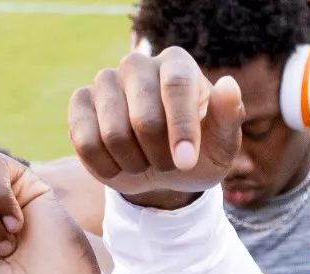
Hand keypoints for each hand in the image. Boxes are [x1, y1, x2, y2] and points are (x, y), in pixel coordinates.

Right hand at [68, 48, 242, 205]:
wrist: (162, 173)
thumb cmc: (197, 154)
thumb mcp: (222, 145)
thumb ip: (228, 117)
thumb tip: (229, 86)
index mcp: (176, 64)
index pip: (176, 86)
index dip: (181, 129)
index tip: (187, 163)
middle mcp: (138, 64)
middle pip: (144, 119)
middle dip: (159, 156)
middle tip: (169, 163)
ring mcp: (105, 81)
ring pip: (113, 135)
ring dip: (135, 163)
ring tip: (145, 161)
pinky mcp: (80, 103)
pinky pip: (86, 143)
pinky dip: (108, 166)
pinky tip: (121, 163)